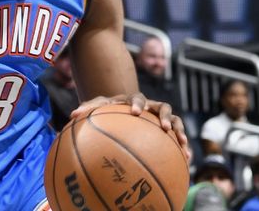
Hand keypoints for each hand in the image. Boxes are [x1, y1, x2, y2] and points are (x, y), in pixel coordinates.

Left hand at [70, 93, 188, 152]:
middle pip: (162, 106)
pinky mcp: (168, 129)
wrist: (125, 109)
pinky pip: (179, 136)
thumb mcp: (99, 107)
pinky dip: (183, 147)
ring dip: (179, 130)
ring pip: (175, 119)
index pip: (136, 98)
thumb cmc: (110, 110)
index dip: (137, 103)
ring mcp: (161, 117)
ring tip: (182, 143)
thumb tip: (72, 115)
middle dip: (165, 116)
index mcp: (133, 100)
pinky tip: (186, 160)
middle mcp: (151, 106)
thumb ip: (88, 108)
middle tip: (164, 127)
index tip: (135, 112)